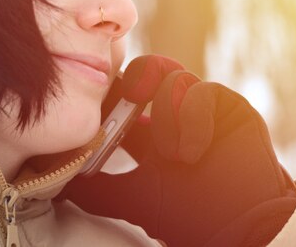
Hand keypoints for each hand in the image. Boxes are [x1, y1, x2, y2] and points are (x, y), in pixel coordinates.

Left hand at [63, 55, 295, 246]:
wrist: (239, 225)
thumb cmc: (188, 216)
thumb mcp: (132, 198)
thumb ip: (96, 187)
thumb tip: (56, 178)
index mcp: (152, 131)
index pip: (126, 95)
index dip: (113, 91)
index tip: (102, 103)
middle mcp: (177, 114)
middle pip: (150, 69)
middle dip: (138, 76)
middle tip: (133, 95)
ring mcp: (204, 107)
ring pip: (174, 77)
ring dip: (168, 114)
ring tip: (175, 155)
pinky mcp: (229, 104)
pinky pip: (202, 90)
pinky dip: (193, 118)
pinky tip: (194, 151)